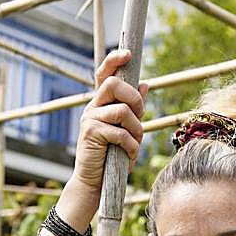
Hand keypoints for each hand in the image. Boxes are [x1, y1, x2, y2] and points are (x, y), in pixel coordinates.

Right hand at [66, 50, 148, 198]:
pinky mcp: (91, 134)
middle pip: (113, 84)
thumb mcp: (126, 129)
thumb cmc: (112, 156)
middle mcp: (92, 107)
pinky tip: (130, 155)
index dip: (114, 60)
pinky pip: (119, 132)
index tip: (129, 53)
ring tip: (134, 144)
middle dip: (134, 99)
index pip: (104, 74)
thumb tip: (146, 83)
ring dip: (136, 128)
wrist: (94, 182)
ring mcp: (89, 120)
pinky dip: (131, 145)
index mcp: (100, 103)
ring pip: (122, 111)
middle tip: (139, 115)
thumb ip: (134, 108)